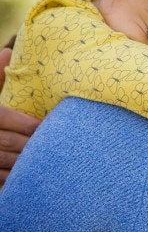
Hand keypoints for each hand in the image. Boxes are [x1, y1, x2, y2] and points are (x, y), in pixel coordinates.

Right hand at [0, 48, 40, 183]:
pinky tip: (34, 176)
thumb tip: (8, 51)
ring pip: (5, 163)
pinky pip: (0, 180)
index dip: (26, 124)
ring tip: (52, 162)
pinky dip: (16, 179)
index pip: (2, 117)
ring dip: (28, 164)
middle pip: (6, 143)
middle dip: (32, 145)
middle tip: (58, 146)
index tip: (47, 126)